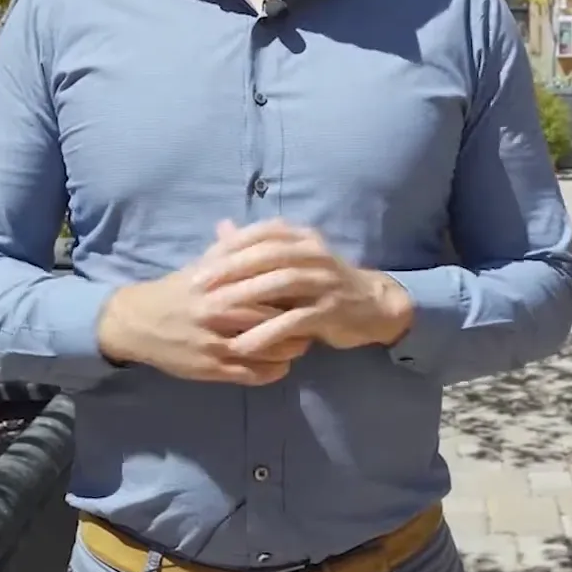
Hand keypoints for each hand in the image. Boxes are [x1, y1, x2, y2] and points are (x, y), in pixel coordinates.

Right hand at [94, 223, 314, 385]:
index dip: (293, 287)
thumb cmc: (178, 290)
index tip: (308, 288)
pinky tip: (282, 365)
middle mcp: (216, 311)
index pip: (267, 282)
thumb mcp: (203, 264)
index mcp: (217, 281)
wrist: (137, 323)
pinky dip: (273, 371)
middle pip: (271, 316)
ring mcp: (214, 342)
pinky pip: (252, 374)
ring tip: (301, 342)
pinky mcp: (210, 368)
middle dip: (297, 319)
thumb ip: (235, 248)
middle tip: (313, 318)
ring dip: (290, 347)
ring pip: (266, 347)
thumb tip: (271, 229)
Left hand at [194, 219, 414, 360]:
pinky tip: (244, 345)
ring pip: (281, 283)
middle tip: (200, 286)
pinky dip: (267, 332)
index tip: (199, 263)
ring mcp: (325, 281)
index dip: (230, 246)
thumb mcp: (292, 260)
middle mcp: (315, 253)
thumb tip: (221, 226)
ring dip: (245, 296)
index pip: (262, 233)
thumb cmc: (323, 283)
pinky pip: (295, 320)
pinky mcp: (331, 310)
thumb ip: (257, 246)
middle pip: (268, 255)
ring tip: (215, 312)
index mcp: (302, 237)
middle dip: (231, 269)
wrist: (372, 306)